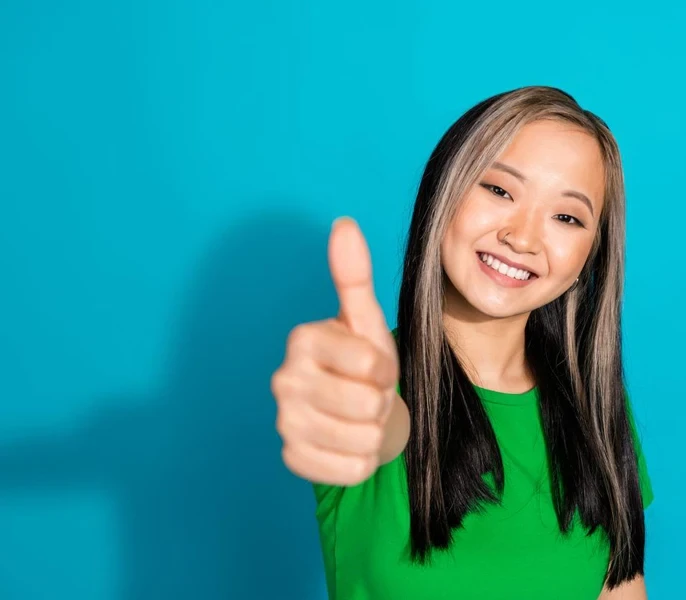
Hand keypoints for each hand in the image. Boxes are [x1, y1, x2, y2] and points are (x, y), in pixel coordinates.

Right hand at [271, 217, 400, 485]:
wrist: (357, 413)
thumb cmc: (362, 364)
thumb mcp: (365, 320)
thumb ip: (354, 275)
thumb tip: (344, 224)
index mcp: (302, 340)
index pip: (372, 363)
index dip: (385, 368)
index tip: (374, 366)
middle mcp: (283, 379)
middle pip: (368, 404)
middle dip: (381, 403)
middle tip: (368, 395)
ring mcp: (284, 422)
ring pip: (363, 439)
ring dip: (374, 432)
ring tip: (360, 418)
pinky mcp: (293, 459)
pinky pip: (351, 469)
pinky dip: (362, 460)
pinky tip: (349, 442)